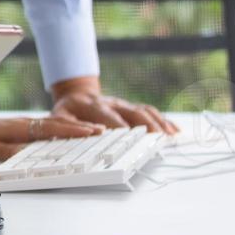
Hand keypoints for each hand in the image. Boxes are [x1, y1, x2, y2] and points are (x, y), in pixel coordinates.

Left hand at [0, 115, 103, 161]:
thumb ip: (13, 150)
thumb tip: (35, 152)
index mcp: (22, 127)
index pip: (53, 128)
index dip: (73, 131)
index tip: (91, 132)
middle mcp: (26, 122)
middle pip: (58, 124)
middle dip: (80, 127)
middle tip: (101, 130)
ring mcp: (24, 123)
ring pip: (53, 124)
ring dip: (73, 126)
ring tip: (91, 130)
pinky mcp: (21, 125)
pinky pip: (46, 125)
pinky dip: (61, 127)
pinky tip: (66, 132)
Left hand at [49, 77, 177, 133]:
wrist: (75, 95)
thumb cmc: (67, 111)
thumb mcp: (60, 117)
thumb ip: (71, 126)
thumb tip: (92, 133)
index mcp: (93, 105)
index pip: (108, 116)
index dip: (119, 126)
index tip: (129, 136)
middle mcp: (112, 103)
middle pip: (132, 112)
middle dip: (145, 125)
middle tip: (157, 139)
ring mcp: (123, 104)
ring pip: (144, 111)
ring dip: (158, 123)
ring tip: (169, 137)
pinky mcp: (130, 108)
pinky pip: (149, 112)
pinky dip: (163, 121)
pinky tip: (174, 131)